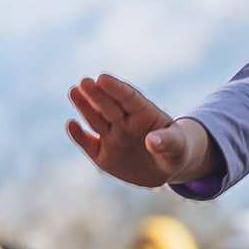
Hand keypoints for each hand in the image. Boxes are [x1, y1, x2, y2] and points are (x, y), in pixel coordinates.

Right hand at [67, 74, 209, 187]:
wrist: (163, 169)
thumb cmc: (175, 151)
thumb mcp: (178, 147)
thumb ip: (167, 142)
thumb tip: (152, 141)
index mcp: (144, 113)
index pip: (129, 98)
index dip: (116, 89)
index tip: (103, 78)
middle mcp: (124, 121)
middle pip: (109, 106)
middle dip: (96, 94)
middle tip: (84, 82)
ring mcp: (111, 136)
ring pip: (95, 119)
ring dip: (84, 106)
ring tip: (73, 91)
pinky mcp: (101, 153)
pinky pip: (88, 143)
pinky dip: (79, 135)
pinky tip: (71, 124)